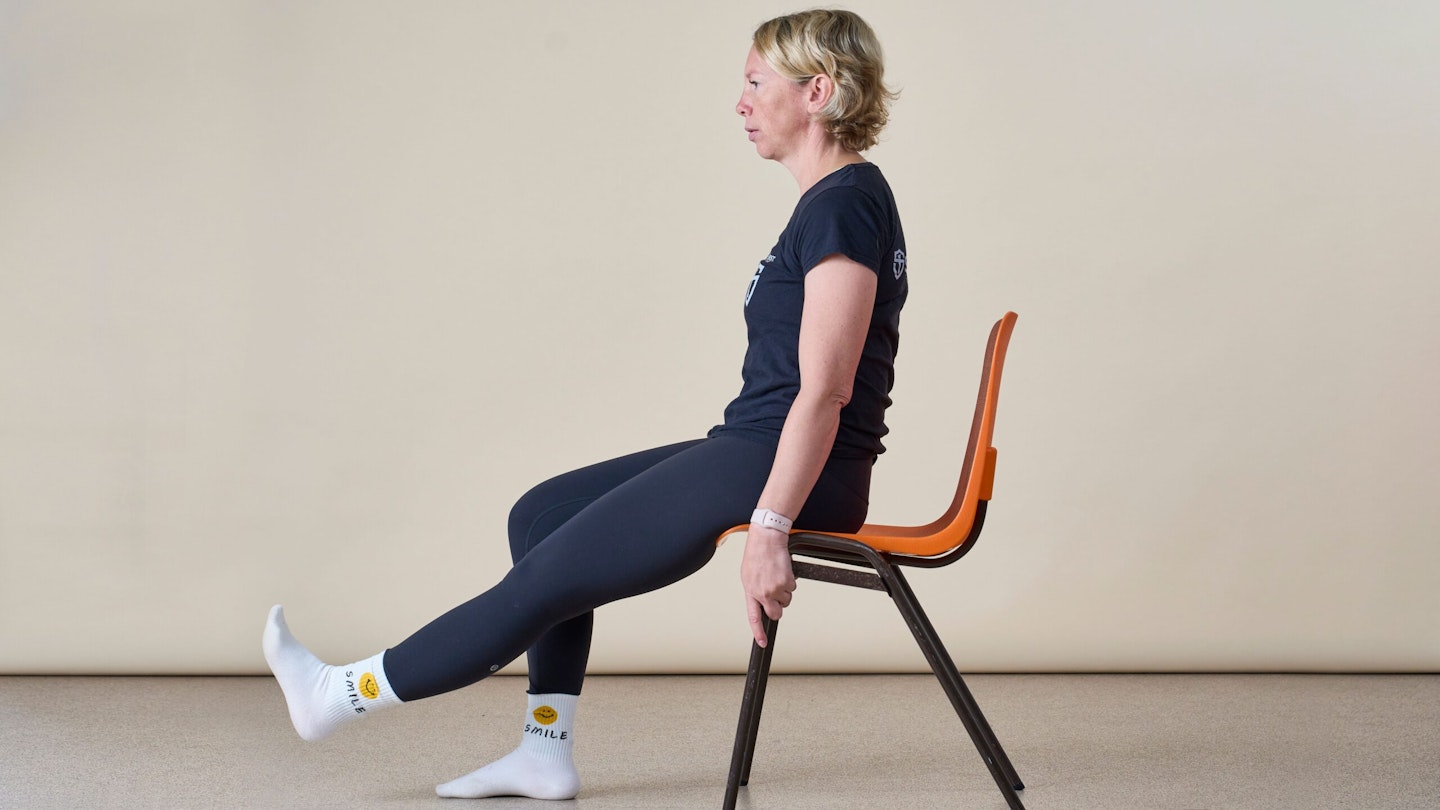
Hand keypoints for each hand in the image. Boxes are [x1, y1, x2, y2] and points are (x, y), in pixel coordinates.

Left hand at [740, 525, 795, 647]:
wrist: (767, 540)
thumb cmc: (756, 555)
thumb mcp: (748, 575)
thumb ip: (754, 591)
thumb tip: (760, 603)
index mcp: (751, 592)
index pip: (754, 618)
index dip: (758, 633)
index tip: (762, 642)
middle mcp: (762, 593)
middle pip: (775, 614)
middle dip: (778, 607)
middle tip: (776, 595)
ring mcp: (775, 589)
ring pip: (786, 600)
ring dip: (784, 591)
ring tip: (776, 576)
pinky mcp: (786, 582)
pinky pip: (792, 589)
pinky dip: (789, 582)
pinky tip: (782, 571)